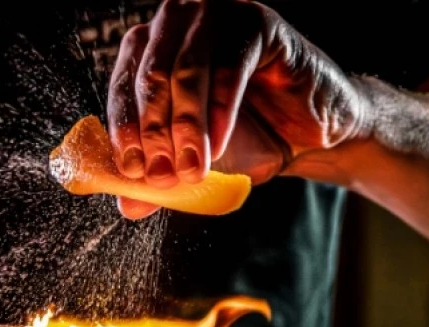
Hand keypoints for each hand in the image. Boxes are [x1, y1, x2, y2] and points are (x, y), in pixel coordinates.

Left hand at [106, 0, 368, 218]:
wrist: (305, 140)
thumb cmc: (243, 142)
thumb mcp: (190, 166)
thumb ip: (158, 180)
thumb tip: (129, 206)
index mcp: (147, 52)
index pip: (123, 87)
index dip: (125, 131)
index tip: (132, 170)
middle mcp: (175, 25)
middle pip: (150, 77)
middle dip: (154, 133)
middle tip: (162, 175)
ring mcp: (215, 18)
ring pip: (186, 70)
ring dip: (186, 126)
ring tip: (192, 169)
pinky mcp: (256, 23)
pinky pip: (229, 66)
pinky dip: (220, 111)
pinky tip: (220, 145)